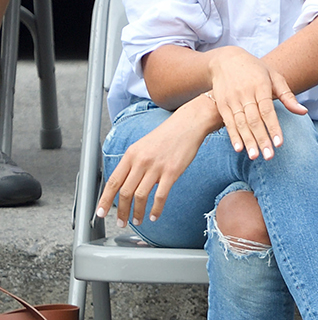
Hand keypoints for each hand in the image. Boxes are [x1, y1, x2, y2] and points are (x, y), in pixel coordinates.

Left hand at [96, 99, 211, 226]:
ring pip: (140, 196)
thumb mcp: (143, 145)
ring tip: (137, 221)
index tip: (101, 212)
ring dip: (137, 213)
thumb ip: (133, 163)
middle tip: (121, 222)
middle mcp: (141, 161)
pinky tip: (154, 216)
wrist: (188, 124)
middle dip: (121, 211)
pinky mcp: (172, 172)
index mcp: (131, 154)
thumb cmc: (167, 135)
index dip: (105, 200)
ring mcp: (156, 167)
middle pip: (125, 192)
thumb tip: (125, 183)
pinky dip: (156, 209)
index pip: (113, 181)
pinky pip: (160, 196)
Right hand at [205, 46, 307, 159]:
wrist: (225, 60)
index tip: (280, 143)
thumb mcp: (274, 77)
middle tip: (269, 156)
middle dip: (262, 139)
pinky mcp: (222, 104)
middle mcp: (245, 94)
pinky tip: (239, 148)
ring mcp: (232, 100)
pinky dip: (233, 136)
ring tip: (254, 156)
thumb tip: (303, 112)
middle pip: (254, 120)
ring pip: (241, 124)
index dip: (273, 127)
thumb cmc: (255, 70)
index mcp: (260, 86)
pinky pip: (228, 123)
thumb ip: (288, 95)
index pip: (268, 110)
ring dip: (248, 141)